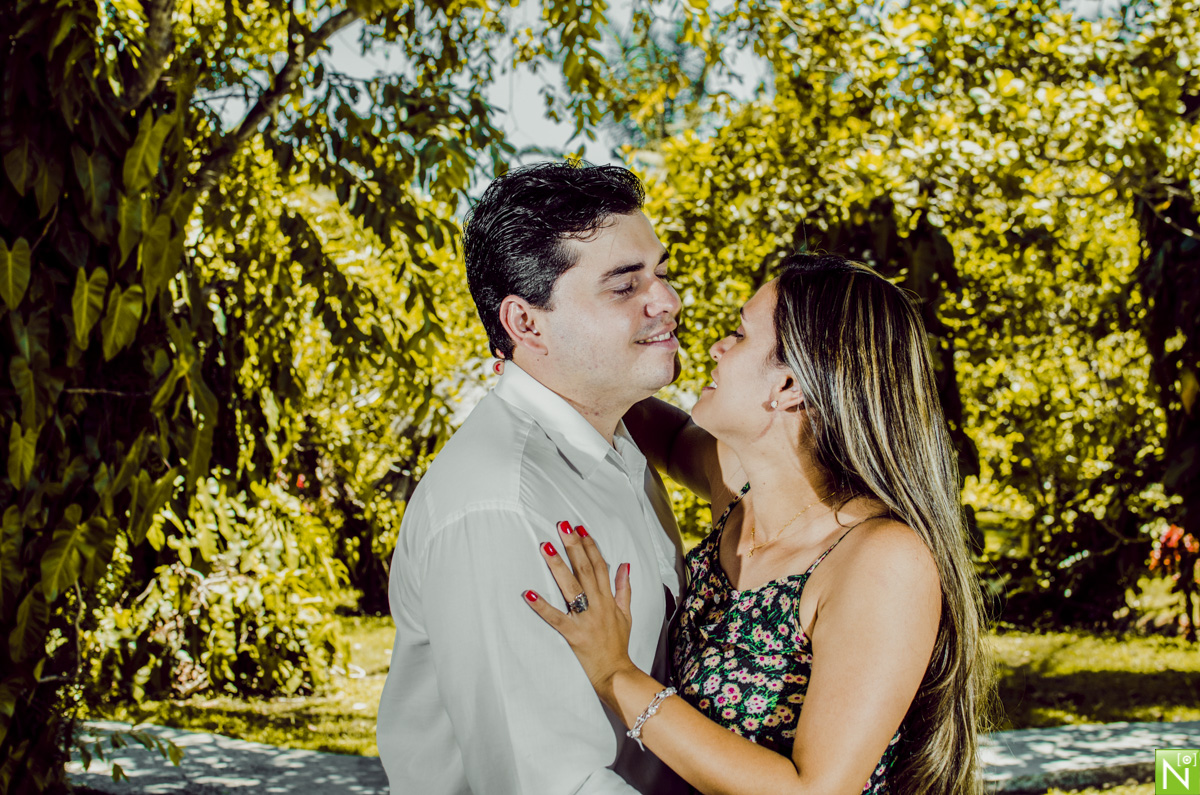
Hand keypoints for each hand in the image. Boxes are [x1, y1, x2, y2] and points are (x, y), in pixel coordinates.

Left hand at [523, 520, 636, 702]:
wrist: (616, 672)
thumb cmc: (618, 643)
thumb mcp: (627, 613)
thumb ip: (624, 588)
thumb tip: (625, 564)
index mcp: (609, 599)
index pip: (600, 565)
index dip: (590, 546)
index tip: (580, 529)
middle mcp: (598, 605)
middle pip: (585, 570)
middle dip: (573, 546)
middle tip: (562, 526)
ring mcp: (585, 619)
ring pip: (571, 587)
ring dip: (558, 566)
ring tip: (547, 546)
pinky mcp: (573, 634)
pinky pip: (555, 618)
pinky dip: (541, 606)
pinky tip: (528, 593)